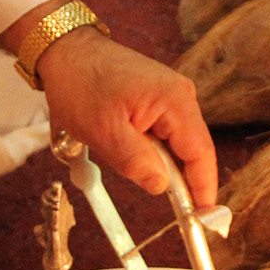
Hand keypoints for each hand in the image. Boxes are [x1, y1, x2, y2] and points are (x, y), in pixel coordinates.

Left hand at [36, 27, 217, 205]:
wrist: (64, 50)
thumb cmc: (80, 84)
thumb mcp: (103, 132)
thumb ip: (136, 162)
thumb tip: (162, 186)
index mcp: (175, 100)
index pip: (200, 153)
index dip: (204, 188)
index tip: (204, 220)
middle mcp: (181, 95)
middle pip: (192, 150)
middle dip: (177, 179)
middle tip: (163, 207)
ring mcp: (171, 94)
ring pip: (175, 143)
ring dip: (157, 161)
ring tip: (121, 158)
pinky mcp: (158, 97)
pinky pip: (163, 133)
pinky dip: (150, 149)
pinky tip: (124, 148)